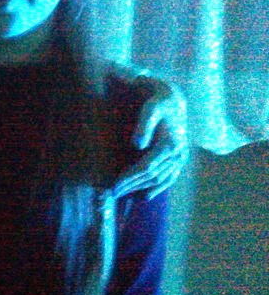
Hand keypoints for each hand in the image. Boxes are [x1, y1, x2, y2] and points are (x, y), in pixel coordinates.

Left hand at [113, 76, 188, 199]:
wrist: (173, 98)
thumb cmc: (157, 101)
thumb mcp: (150, 108)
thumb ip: (144, 126)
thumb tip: (136, 145)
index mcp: (169, 144)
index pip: (146, 168)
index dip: (130, 178)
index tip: (114, 186)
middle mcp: (178, 153)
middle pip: (152, 176)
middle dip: (132, 186)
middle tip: (113, 193)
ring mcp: (181, 157)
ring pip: (161, 179)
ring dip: (142, 189)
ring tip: (125, 196)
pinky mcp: (181, 157)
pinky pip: (170, 177)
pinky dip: (158, 188)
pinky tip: (146, 196)